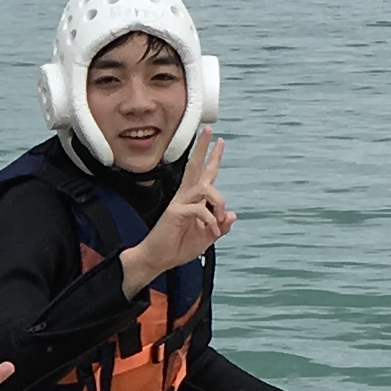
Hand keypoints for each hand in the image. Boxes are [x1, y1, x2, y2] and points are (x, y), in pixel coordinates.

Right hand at [123, 134, 233, 291]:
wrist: (158, 259)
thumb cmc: (178, 247)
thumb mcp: (207, 238)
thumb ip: (220, 226)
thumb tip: (231, 214)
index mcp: (193, 200)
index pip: (205, 174)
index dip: (212, 158)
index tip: (219, 141)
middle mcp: (185, 197)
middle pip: (196, 167)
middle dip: (204, 149)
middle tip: (210, 131)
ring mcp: (179, 203)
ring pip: (204, 188)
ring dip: (218, 202)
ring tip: (219, 219)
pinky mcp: (175, 213)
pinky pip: (200, 209)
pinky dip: (210, 220)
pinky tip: (212, 231)